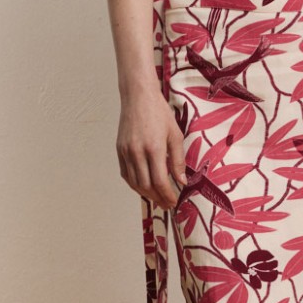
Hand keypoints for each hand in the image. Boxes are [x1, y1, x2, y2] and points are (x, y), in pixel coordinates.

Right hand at [116, 91, 187, 209]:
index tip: (174, 202)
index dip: (167, 195)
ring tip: (158, 199)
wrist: (138, 97)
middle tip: (168, 204)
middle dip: (158, 198)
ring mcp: (126, 152)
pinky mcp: (119, 150)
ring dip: (146, 194)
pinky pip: (126, 174)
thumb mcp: (175, 135)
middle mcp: (137, 152)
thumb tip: (182, 181)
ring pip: (134, 182)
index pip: (160, 181)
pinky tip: (144, 187)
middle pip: (146, 185)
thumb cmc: (159, 113)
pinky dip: (135, 184)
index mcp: (154, 148)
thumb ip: (178, 160)